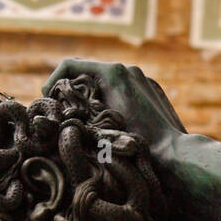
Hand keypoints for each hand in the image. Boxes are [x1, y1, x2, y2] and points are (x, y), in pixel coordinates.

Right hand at [42, 59, 187, 175]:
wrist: (174, 156)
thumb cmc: (138, 147)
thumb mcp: (101, 128)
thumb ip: (80, 111)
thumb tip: (61, 108)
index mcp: (114, 73)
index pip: (72, 65)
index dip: (54, 80)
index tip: (45, 98)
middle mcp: (128, 69)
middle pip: (89, 70)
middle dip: (71, 87)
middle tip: (60, 107)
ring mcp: (142, 78)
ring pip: (106, 79)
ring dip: (90, 93)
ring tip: (81, 115)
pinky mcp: (151, 89)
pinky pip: (124, 88)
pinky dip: (109, 97)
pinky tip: (106, 118)